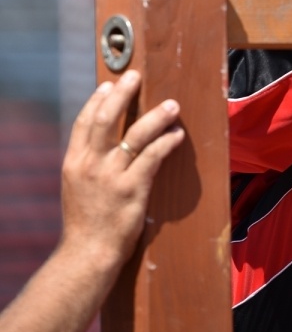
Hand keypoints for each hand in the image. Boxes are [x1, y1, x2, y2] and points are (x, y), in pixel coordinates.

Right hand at [60, 70, 184, 269]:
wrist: (87, 255)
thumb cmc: (86, 223)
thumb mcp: (77, 188)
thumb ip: (88, 165)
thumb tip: (104, 145)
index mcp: (74, 163)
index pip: (84, 122)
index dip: (97, 100)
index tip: (109, 84)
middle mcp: (90, 165)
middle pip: (106, 119)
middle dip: (122, 94)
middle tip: (136, 76)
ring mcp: (111, 177)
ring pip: (135, 135)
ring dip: (156, 117)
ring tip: (172, 105)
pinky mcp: (132, 190)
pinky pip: (153, 157)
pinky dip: (166, 143)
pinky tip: (176, 136)